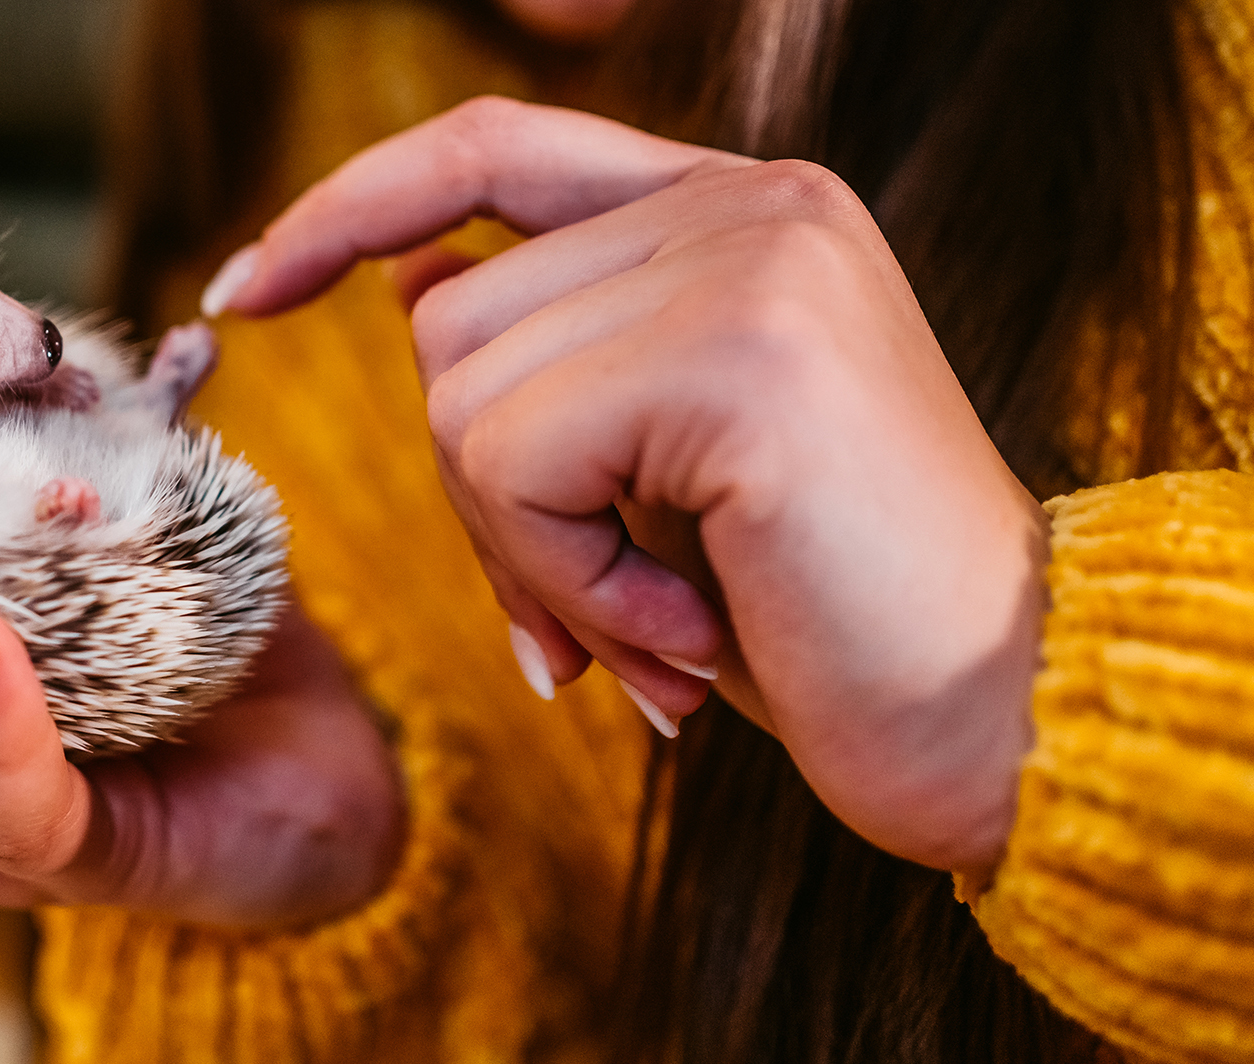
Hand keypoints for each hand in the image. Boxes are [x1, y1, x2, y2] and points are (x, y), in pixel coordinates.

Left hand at [204, 96, 1045, 875]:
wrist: (1007, 723)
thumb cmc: (828, 617)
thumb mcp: (659, 478)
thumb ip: (557, 360)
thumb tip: (411, 284)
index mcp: (738, 212)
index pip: (490, 151)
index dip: (354, 207)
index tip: (247, 285)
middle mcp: (753, 203)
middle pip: (448, 324)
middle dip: (485, 502)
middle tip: (600, 617)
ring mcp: (753, 259)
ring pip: (461, 397)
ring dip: (528, 556)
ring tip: (661, 629)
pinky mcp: (742, 350)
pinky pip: (515, 463)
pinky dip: (565, 581)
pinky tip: (688, 636)